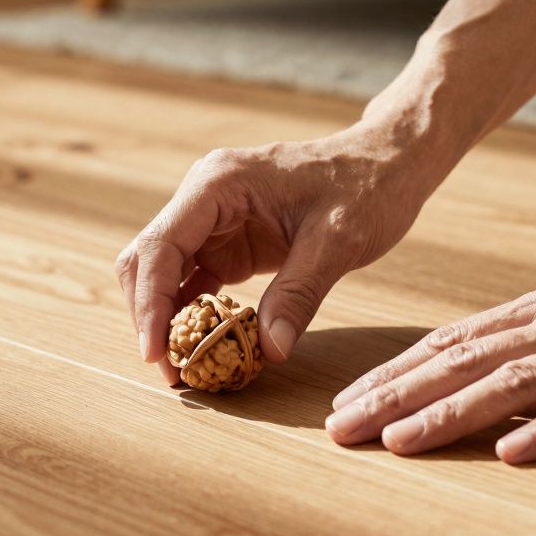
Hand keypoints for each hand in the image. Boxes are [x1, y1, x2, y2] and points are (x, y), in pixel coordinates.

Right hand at [116, 121, 450, 382]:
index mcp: (217, 184)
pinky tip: (205, 349)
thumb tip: (268, 351)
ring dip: (166, 320)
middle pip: (147, 260)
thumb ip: (298, 294)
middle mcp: (203, 199)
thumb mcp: (338, 241)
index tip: (156, 354)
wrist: (388, 164)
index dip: (150, 303)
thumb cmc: (367, 187)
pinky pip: (193, 283)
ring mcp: (212, 222)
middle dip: (149, 317)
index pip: (160, 246)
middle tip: (170, 371)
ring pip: (163, 274)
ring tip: (183, 369)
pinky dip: (193, 317)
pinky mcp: (228, 244)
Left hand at [328, 260, 535, 463]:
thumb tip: (464, 351)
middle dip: (396, 394)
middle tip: (342, 426)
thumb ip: (527, 330)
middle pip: (463, 361)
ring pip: (513, 384)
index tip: (348, 398)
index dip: (396, 371)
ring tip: (399, 442)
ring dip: (451, 414)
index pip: (451, 342)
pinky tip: (512, 454)